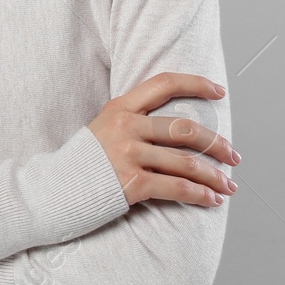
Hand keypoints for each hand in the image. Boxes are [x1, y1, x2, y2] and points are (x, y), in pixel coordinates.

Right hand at [87, 72, 237, 207]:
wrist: (51, 192)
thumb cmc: (82, 164)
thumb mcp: (102, 129)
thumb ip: (132, 121)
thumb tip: (174, 128)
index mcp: (120, 108)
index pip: (164, 83)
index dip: (196, 84)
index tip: (219, 92)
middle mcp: (126, 126)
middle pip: (185, 129)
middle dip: (217, 144)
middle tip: (234, 157)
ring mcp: (128, 154)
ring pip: (186, 162)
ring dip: (214, 176)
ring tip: (228, 186)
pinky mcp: (131, 183)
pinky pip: (177, 187)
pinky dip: (200, 195)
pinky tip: (212, 200)